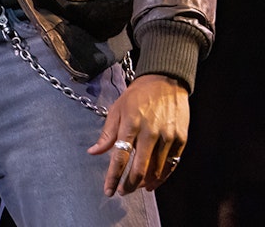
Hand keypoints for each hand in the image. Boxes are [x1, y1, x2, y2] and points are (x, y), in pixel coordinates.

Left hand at [87, 74, 187, 195]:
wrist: (165, 82)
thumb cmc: (137, 96)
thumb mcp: (116, 110)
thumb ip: (107, 134)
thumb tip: (93, 152)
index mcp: (130, 124)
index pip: (119, 157)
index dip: (113, 177)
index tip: (108, 190)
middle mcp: (150, 133)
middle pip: (139, 168)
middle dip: (129, 185)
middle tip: (122, 192)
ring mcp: (167, 137)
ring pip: (156, 170)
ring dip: (145, 183)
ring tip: (136, 187)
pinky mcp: (181, 139)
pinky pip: (171, 164)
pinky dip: (162, 176)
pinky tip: (154, 182)